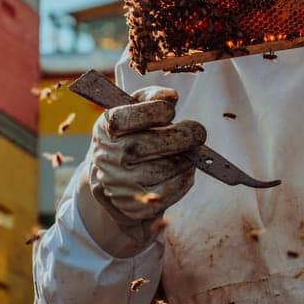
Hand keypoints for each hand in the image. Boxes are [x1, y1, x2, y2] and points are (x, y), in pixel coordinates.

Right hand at [90, 86, 204, 221]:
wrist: (114, 180)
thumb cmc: (131, 136)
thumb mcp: (132, 111)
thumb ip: (150, 97)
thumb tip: (170, 97)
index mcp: (105, 130)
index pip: (124, 119)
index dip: (153, 111)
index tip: (170, 110)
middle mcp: (109, 158)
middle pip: (148, 145)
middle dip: (182, 136)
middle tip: (198, 132)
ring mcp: (121, 185)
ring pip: (165, 168)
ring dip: (186, 158)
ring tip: (187, 151)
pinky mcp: (136, 206)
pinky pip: (172, 190)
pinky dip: (185, 177)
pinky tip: (184, 168)